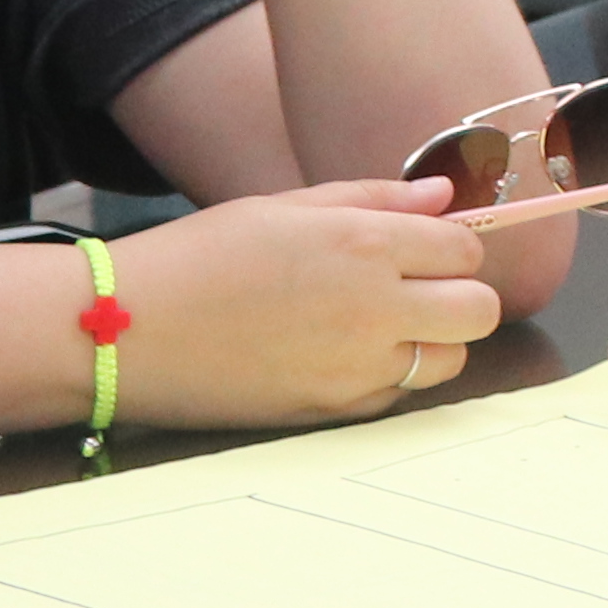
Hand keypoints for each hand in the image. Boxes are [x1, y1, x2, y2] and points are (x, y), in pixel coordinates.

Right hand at [104, 181, 510, 426]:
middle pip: (478, 311)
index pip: (465, 248)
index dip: (453, 245)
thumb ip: (374, 199)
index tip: (428, 246)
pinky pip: (396, 395)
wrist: (129, 329)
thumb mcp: (286, 206)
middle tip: (421, 287)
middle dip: (460, 294)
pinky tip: (344, 353)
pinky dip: (388, 375)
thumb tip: (442, 195)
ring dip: (432, 341)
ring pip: (449, 361)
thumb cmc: (201, 256)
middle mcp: (374, 309)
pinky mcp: (332, 412)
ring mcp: (356, 368)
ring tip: (383, 323)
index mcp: (365, 245)